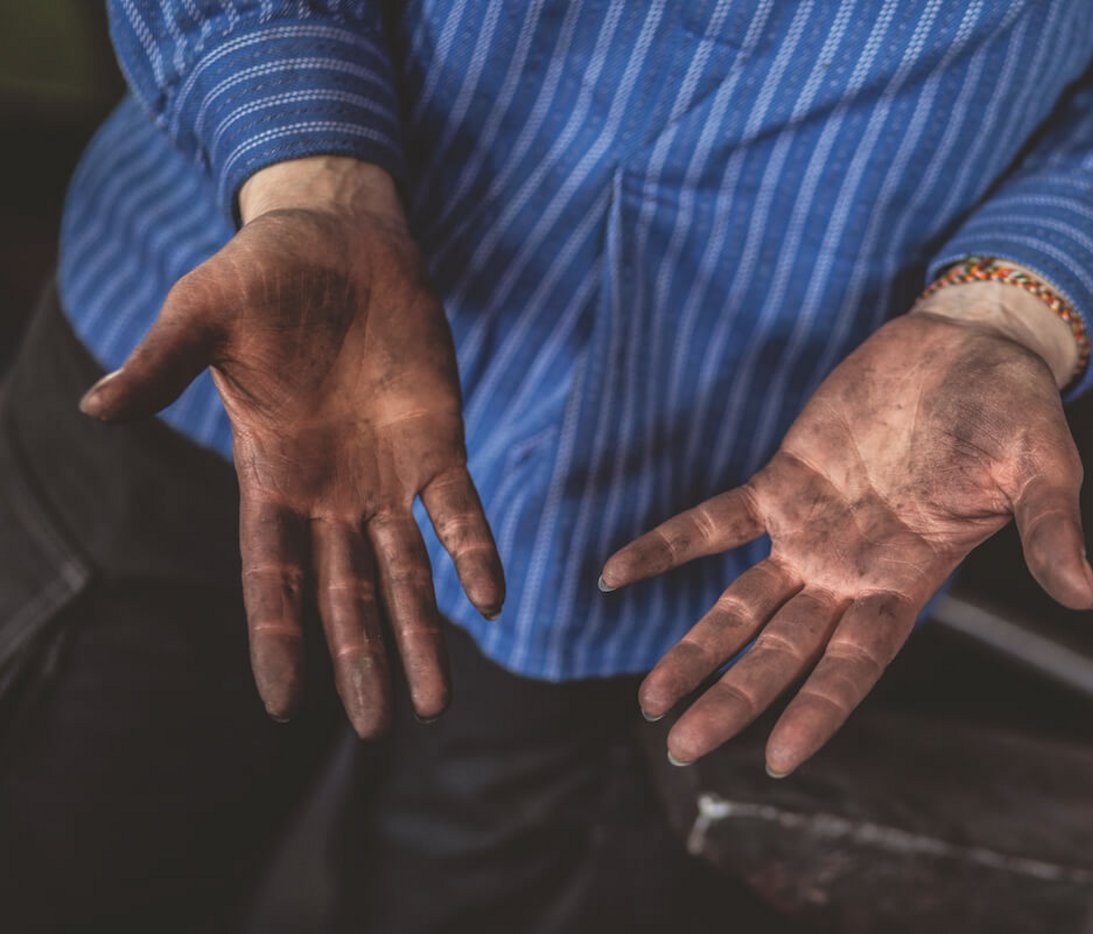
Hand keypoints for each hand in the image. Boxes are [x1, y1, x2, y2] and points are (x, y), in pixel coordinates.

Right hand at [79, 157, 503, 737]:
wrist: (338, 238)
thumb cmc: (260, 276)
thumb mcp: (202, 317)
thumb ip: (162, 367)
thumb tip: (96, 409)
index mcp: (269, 476)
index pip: (268, 576)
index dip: (276, 637)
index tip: (282, 704)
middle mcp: (330, 492)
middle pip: (344, 593)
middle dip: (360, 657)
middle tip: (377, 726)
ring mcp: (386, 473)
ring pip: (406, 572)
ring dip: (423, 633)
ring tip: (435, 702)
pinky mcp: (436, 440)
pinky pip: (458, 509)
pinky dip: (473, 551)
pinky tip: (491, 598)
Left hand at [600, 282, 1092, 775]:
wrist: (969, 346)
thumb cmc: (1014, 410)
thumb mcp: (1046, 468)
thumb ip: (1052, 530)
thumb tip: (1085, 596)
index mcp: (908, 579)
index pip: (856, 663)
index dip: (818, 710)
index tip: (776, 758)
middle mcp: (851, 569)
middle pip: (783, 651)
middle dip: (735, 698)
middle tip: (683, 744)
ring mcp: (811, 529)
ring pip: (743, 604)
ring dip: (696, 647)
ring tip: (649, 700)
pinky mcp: (784, 479)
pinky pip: (716, 521)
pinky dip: (670, 546)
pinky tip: (617, 573)